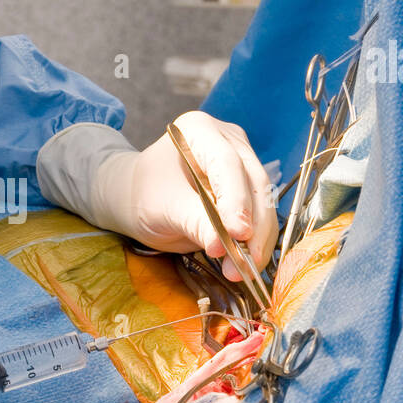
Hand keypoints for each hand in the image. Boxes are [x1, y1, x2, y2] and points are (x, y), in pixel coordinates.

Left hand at [95, 111, 277, 279]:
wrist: (139, 198)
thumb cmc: (145, 194)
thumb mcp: (163, 209)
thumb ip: (194, 223)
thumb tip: (222, 246)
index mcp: (199, 130)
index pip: (227, 164)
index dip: (236, 201)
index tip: (239, 234)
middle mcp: (229, 139)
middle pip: (253, 183)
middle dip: (253, 228)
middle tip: (245, 265)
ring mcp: (243, 160)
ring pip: (263, 202)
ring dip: (258, 240)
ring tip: (242, 271)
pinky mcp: (248, 186)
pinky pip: (260, 214)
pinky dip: (256, 241)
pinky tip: (246, 265)